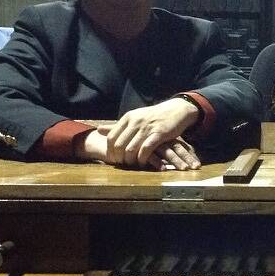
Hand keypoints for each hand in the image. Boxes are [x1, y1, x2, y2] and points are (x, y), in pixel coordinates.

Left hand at [77, 129, 200, 169]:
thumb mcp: (134, 118)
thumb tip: (98, 130)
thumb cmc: (154, 117)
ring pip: (131, 149)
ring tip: (132, 165)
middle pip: (119, 145)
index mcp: (127, 118)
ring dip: (130, 160)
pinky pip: (145, 150)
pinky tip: (143, 163)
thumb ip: (117, 126)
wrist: (176, 110)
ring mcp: (147, 128)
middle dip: (119, 158)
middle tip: (123, 164)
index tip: (114, 159)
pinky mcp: (159, 134)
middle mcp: (135, 122)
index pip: (111, 137)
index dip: (111, 151)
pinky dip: (142, 159)